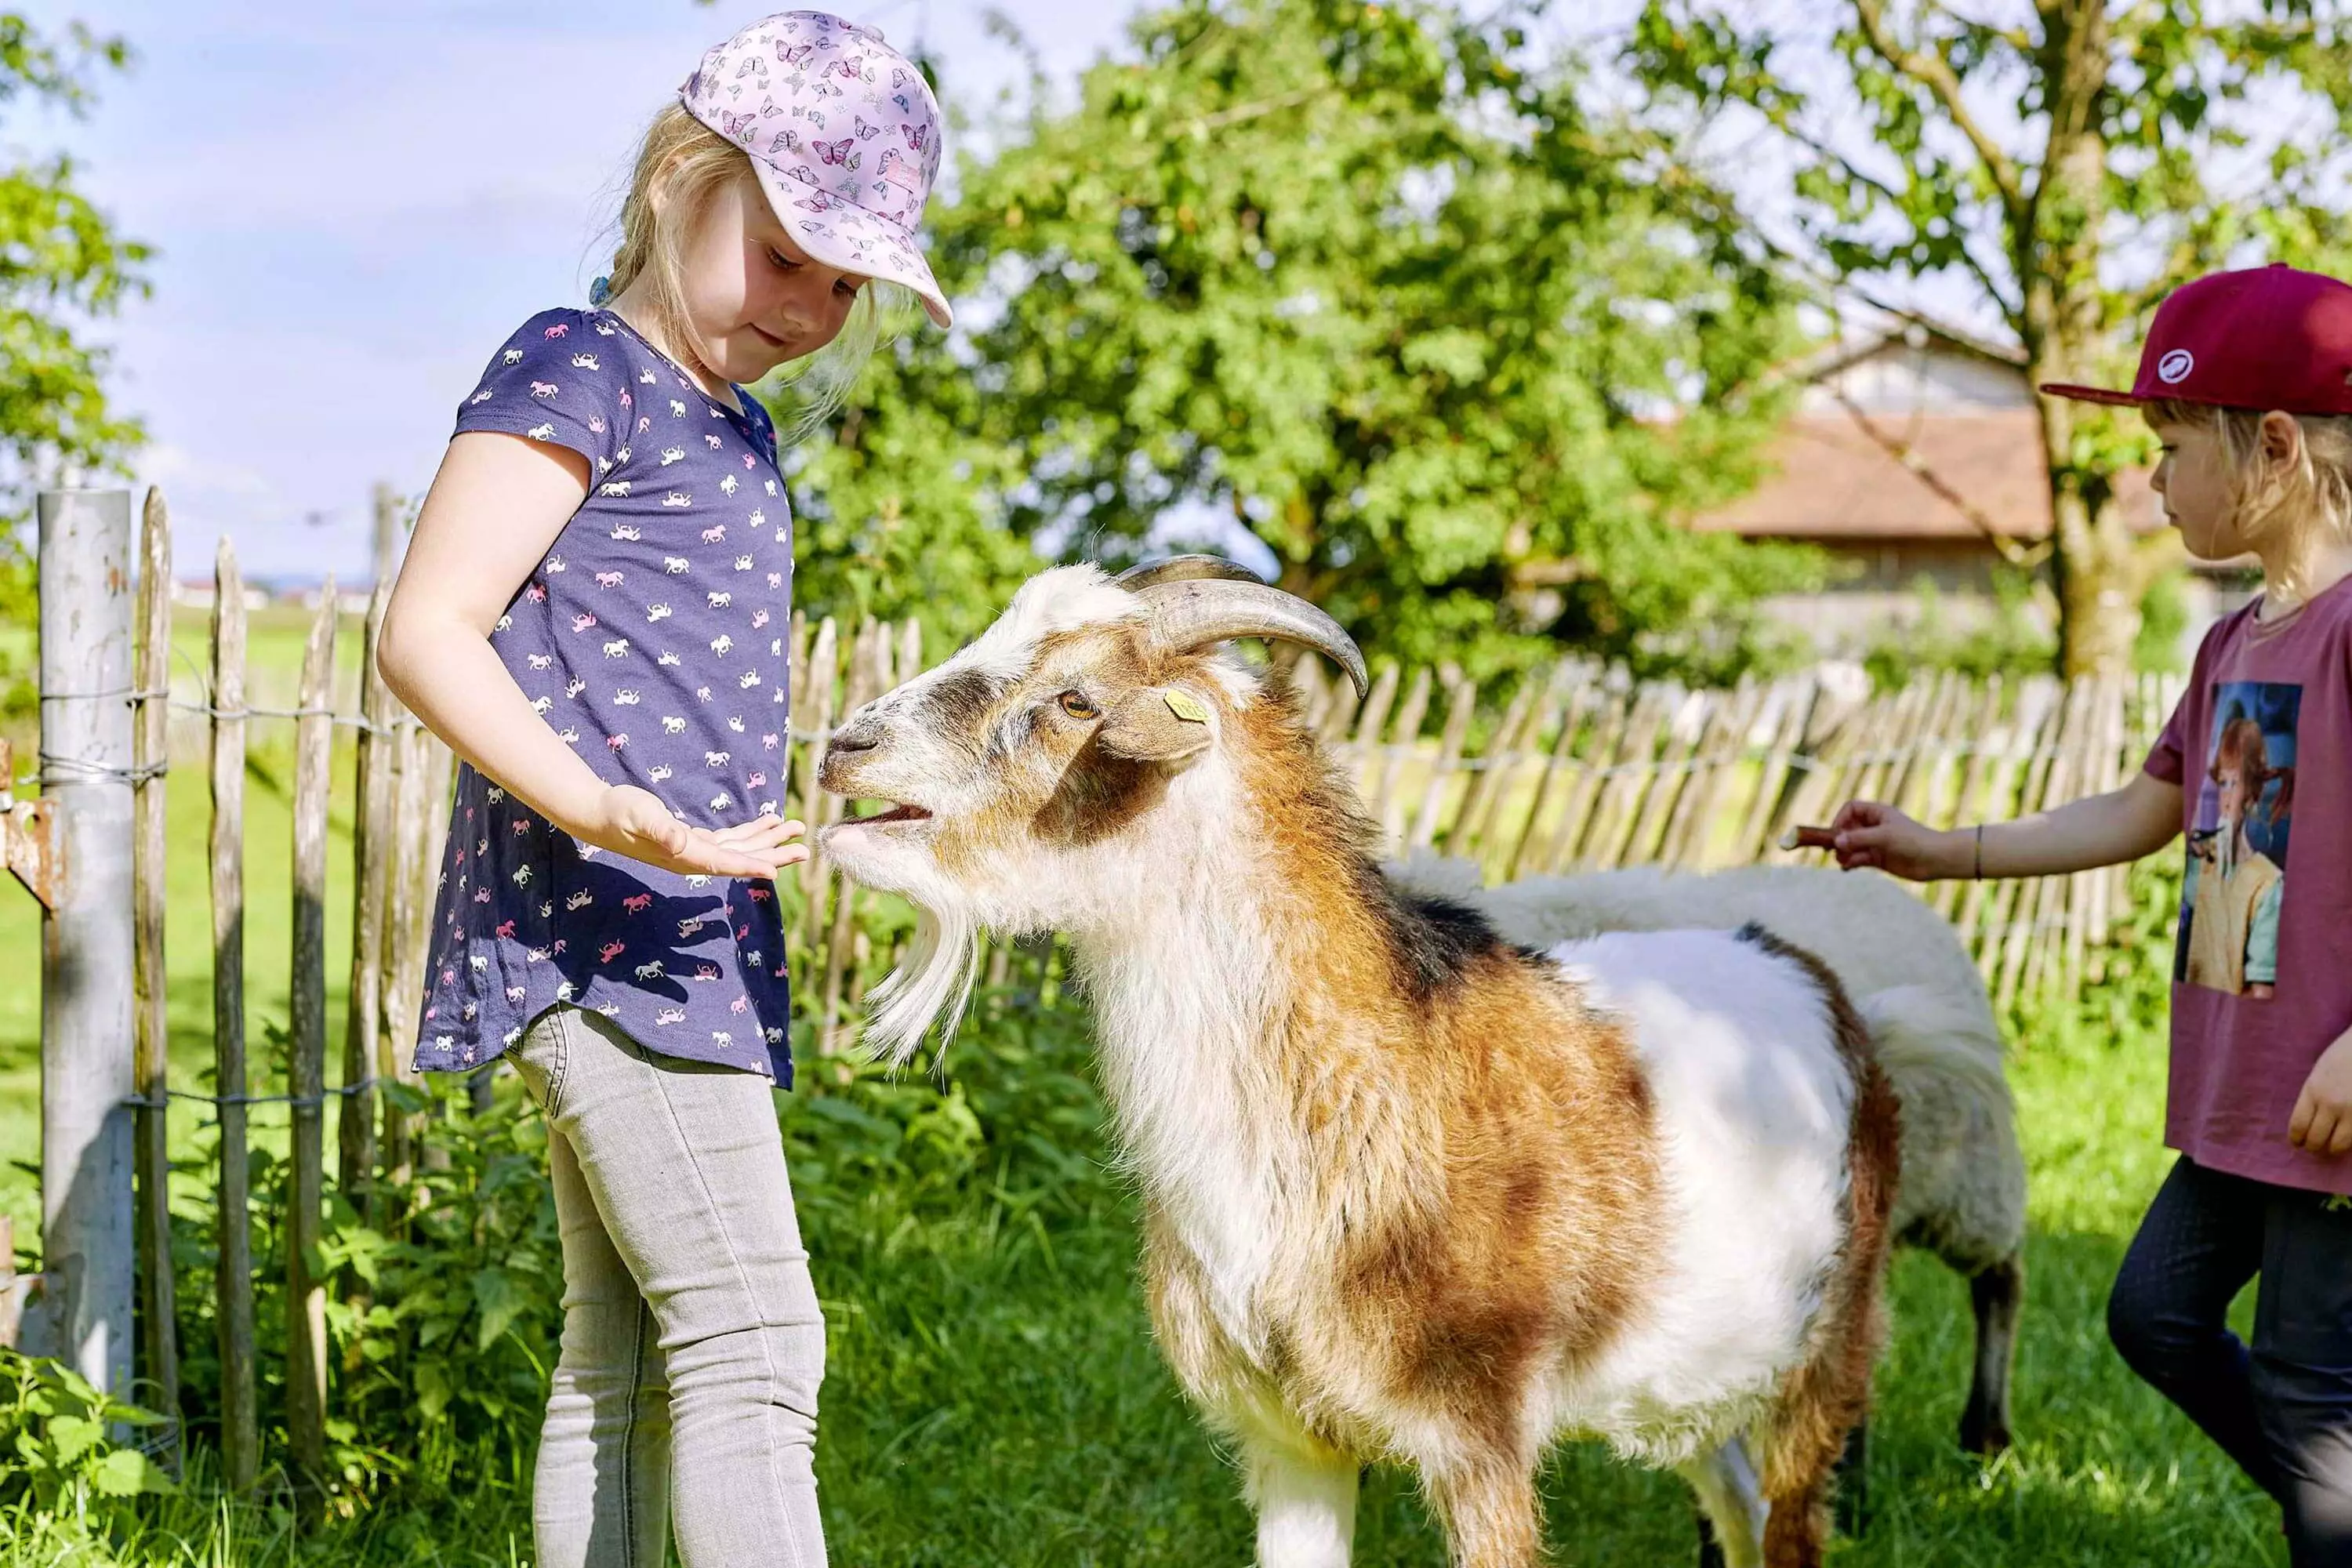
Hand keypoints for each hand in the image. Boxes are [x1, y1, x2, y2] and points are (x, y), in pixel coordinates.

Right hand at [575, 784, 808, 880]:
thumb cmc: (619, 812)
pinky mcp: (692, 839)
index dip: (750, 867)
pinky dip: (750, 832)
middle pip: (741, 859)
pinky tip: (768, 822)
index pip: (724, 863)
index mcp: (684, 855)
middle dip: (773, 853)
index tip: (776, 870)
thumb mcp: (641, 815)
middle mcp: (693, 857)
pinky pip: (729, 839)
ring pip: (740, 848)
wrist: (599, 812)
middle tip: (804, 849)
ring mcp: (693, 850)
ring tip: (795, 829)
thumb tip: (680, 841)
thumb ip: (661, 829)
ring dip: (768, 840)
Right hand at [1824, 800, 1967, 881]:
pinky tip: (1847, 868)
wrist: (1935, 859)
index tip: (1836, 833)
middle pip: (1848, 828)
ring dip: (1844, 853)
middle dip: (1839, 839)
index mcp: (1878, 813)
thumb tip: (1836, 842)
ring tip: (1842, 861)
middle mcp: (1875, 826)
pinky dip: (1851, 863)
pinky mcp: (1878, 858)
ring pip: (1851, 845)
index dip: (1840, 819)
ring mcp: (1876, 843)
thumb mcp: (1884, 836)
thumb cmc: (1913, 841)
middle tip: (1834, 850)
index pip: (1851, 809)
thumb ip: (1859, 838)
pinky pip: (1858, 859)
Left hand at [2290, 1031, 2351, 1154]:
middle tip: (2315, 1147)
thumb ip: (2314, 1096)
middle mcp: (2331, 1103)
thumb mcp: (2320, 1073)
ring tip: (2333, 1147)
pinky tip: (2349, 1137)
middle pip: (2316, 1138)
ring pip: (2339, 1144)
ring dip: (2334, 1148)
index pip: (2298, 1125)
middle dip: (2314, 1146)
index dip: (2297, 1138)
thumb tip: (2309, 1122)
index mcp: (2313, 1090)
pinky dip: (2351, 1141)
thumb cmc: (2344, 1055)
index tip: (2297, 1143)